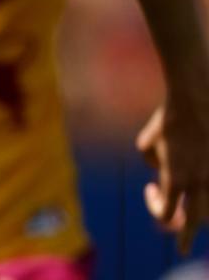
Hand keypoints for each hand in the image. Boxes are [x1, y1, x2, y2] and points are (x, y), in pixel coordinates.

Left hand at [137, 101, 208, 253]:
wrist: (198, 100)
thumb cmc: (168, 120)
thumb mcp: (147, 141)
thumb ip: (151, 160)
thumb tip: (159, 169)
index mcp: (176, 179)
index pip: (166, 212)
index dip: (155, 206)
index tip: (150, 189)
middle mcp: (199, 182)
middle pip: (194, 221)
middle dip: (187, 237)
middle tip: (183, 249)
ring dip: (202, 213)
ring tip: (195, 216)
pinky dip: (207, 194)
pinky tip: (202, 192)